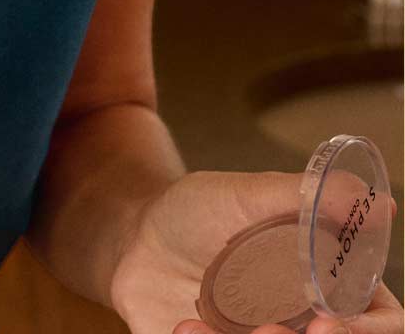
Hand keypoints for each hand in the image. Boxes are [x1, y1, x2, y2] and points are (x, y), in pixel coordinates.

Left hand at [109, 168, 401, 333]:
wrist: (134, 239)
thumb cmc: (197, 210)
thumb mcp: (246, 195)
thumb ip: (307, 198)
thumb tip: (380, 204)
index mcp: (333, 284)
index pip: (385, 320)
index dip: (371, 330)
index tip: (326, 322)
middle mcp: (313, 323)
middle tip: (268, 331)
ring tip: (206, 325)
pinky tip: (186, 326)